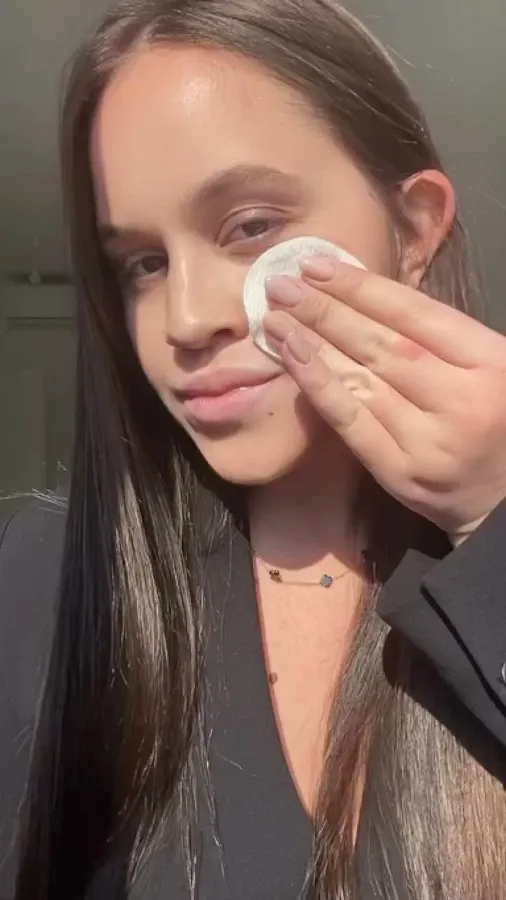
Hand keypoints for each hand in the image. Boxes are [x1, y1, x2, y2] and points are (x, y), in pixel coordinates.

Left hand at [263, 257, 505, 544]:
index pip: (415, 314)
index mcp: (491, 362)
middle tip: (282, 285)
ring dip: (312, 344)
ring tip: (275, 318)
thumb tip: (364, 296)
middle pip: (381, 344)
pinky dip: (318, 386)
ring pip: (361, 380)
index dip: (362, 288)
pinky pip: (350, 422)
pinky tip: (292, 358)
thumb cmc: (497, 420)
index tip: (317, 266)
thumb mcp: (489, 367)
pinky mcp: (401, 473)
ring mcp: (429, 441)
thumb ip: (440, 337)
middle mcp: (462, 400)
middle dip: (326, 311)